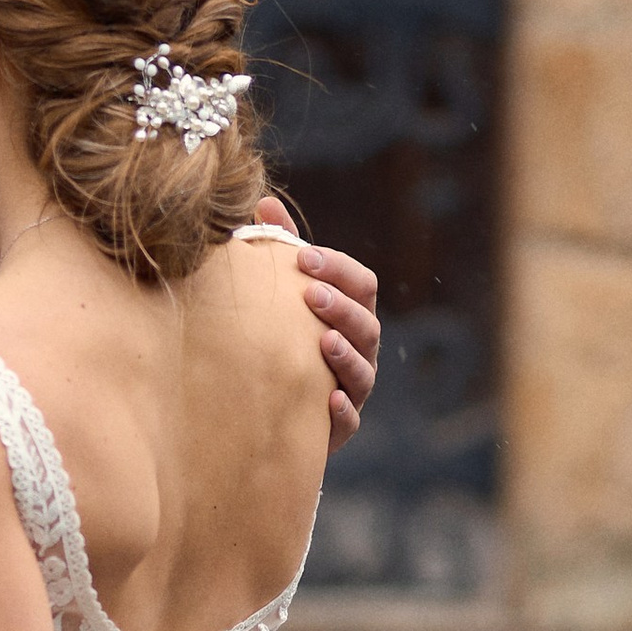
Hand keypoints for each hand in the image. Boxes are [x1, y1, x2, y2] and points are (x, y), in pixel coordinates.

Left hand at [258, 197, 379, 444]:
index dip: (338, 268)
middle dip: (341, 307)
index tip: (303, 257)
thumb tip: (264, 201)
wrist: (264, 407)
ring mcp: (354, 389)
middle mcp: (360, 349)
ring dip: (346, 354)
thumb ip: (280, 248)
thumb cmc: (279, 336)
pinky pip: (349, 422)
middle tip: (311, 294)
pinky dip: (343, 412)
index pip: (361, 283)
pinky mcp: (338, 428)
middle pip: (367, 323)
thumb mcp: (281, 293)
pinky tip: (329, 401)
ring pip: (364, 371)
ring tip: (323, 341)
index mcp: (351, 312)